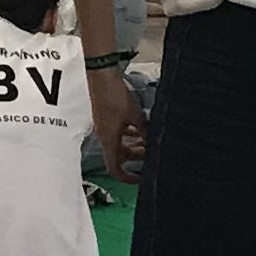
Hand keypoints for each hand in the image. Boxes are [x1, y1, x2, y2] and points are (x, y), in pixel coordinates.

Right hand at [89, 65, 147, 180]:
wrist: (102, 77)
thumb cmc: (115, 97)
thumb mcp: (135, 117)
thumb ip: (145, 131)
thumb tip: (153, 143)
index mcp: (109, 140)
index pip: (114, 168)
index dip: (126, 177)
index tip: (139, 178)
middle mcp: (105, 136)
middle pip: (119, 156)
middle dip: (136, 157)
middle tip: (151, 153)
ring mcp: (105, 126)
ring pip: (120, 143)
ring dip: (134, 144)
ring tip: (149, 140)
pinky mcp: (107, 117)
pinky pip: (119, 132)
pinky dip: (129, 133)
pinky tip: (141, 128)